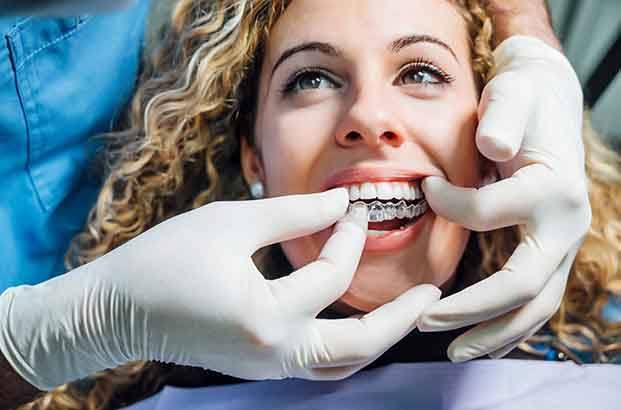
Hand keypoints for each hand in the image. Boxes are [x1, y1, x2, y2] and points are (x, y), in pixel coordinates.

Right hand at [0, 189, 439, 389]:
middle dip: (401, 319)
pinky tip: (356, 319)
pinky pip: (318, 364)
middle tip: (432, 294)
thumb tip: (339, 201)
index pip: (330, 273)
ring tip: (406, 312)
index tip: (353, 205)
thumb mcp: (231, 222)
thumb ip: (292, 213)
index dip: (347, 234)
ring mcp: (268, 368)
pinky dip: (346, 345)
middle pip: (359, 346)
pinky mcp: (259, 367)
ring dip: (378, 338)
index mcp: (268, 316)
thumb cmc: (164, 260)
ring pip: (342, 365)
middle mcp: (275, 353)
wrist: (115, 311)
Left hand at [417, 36, 590, 360]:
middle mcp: (566, 225)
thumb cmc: (523, 98)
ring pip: (535, 306)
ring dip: (493, 333)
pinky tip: (478, 336)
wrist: (548, 99)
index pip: (488, 215)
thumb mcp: (512, 94)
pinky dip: (507, 323)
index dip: (448, 206)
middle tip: (423, 321)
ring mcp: (562, 243)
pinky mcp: (550, 250)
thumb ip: (503, 118)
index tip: (423, 189)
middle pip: (523, 286)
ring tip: (453, 351)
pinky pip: (534, 299)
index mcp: (553, 189)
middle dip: (471, 310)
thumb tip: (492, 147)